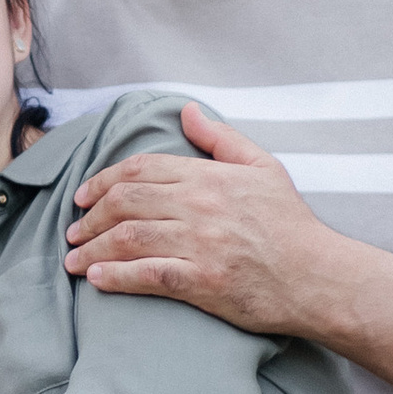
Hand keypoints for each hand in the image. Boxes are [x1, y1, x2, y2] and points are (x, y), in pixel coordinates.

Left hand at [65, 109, 347, 330]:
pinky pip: (148, 275)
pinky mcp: (204, 282)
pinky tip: (96, 280)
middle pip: (126, 202)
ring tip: (74, 259)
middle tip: (73, 230)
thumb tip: (186, 110)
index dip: (103, 180)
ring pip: (129, 238)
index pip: (140, 169)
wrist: (320, 276)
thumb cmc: (290, 224)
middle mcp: (199, 207)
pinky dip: (116, 276)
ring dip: (92, 248)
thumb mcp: (263, 167)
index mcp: (209, 177)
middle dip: (90, 216)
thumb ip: (220, 138)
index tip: (83, 196)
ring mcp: (200, 244)